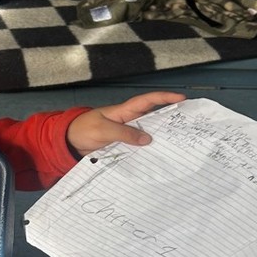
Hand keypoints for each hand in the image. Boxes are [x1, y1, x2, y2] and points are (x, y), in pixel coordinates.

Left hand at [65, 91, 185, 156]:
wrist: (69, 142)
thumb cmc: (83, 130)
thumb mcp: (103, 130)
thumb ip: (124, 134)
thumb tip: (147, 139)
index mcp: (124, 111)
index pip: (147, 101)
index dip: (164, 98)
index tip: (181, 99)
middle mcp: (128, 121)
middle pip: (153, 117)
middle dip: (170, 118)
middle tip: (187, 124)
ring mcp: (126, 133)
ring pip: (148, 133)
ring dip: (160, 138)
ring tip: (178, 144)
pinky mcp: (123, 145)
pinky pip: (139, 146)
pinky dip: (148, 150)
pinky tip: (157, 157)